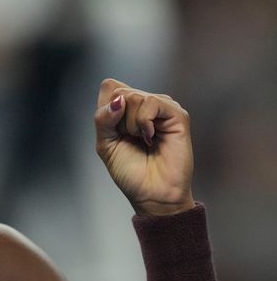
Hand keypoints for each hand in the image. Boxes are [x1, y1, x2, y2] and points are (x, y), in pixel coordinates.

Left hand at [94, 78, 195, 215]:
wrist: (151, 193)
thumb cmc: (130, 171)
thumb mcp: (105, 144)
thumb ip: (103, 118)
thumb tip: (118, 100)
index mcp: (128, 108)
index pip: (110, 87)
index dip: (106, 108)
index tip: (114, 132)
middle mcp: (146, 104)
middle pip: (119, 91)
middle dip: (117, 120)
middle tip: (131, 140)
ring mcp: (162, 107)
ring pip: (133, 96)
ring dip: (130, 124)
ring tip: (143, 141)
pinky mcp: (177, 114)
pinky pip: (151, 102)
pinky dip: (143, 122)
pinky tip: (150, 138)